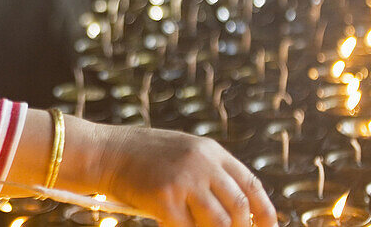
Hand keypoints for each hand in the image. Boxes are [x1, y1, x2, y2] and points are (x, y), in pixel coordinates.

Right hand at [96, 125, 274, 226]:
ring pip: (219, 223)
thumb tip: (236, 209)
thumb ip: (208, 172)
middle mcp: (202, 163)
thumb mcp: (182, 152)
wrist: (104, 151)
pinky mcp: (165, 198)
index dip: (266, 212)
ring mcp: (184, 180)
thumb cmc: (140, 156)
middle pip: (240, 207)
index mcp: (210, 151)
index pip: (251, 185)